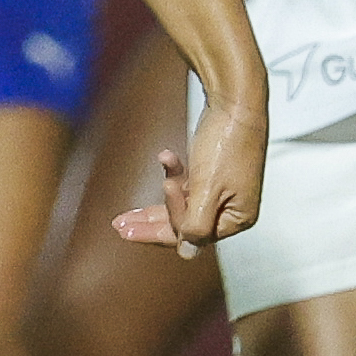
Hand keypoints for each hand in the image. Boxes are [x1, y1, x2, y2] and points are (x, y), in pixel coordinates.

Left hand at [114, 92, 265, 256]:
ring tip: (123, 216)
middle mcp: (231, 209)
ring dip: (153, 205)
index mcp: (237, 218)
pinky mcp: (213, 175)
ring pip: (181, 207)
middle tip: (119, 227)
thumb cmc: (225, 144)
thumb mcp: (206, 189)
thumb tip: (187, 255)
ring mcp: (222, 192)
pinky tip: (165, 157)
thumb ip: (195, 225)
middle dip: (149, 225)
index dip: (168, 222)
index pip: (192, 235)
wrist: (235, 100)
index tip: (157, 197)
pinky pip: (187, 186)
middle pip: (183, 226)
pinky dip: (174, 174)